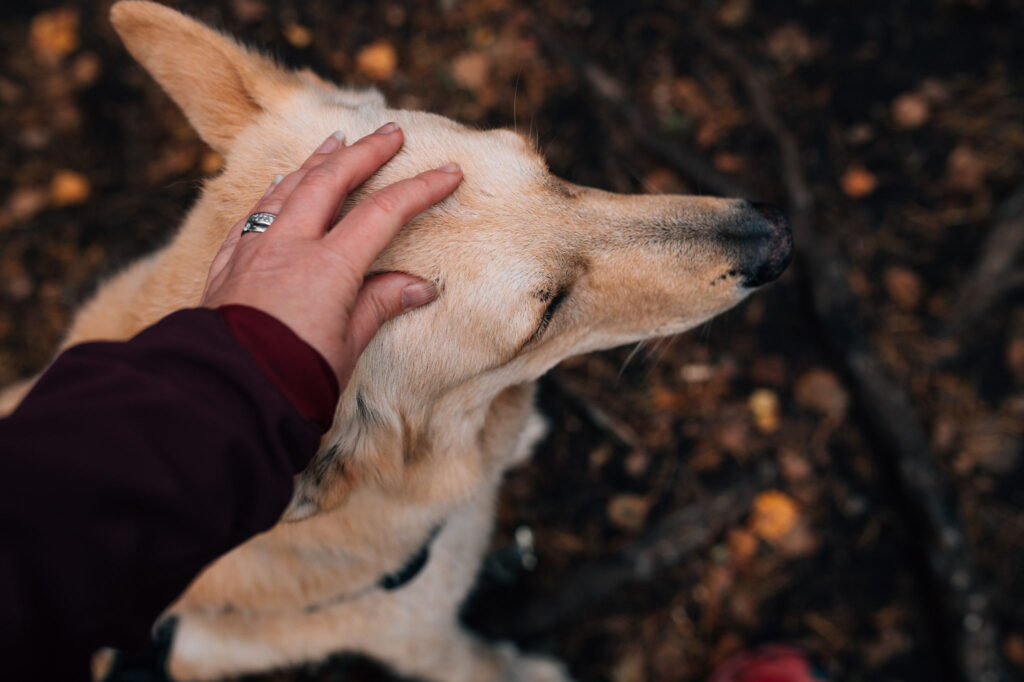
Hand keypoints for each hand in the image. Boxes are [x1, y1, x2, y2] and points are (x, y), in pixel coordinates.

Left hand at [201, 123, 461, 386]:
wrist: (227, 395)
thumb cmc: (294, 377)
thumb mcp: (349, 343)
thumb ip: (380, 304)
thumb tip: (420, 286)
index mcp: (328, 265)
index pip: (383, 213)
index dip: (420, 189)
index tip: (449, 172)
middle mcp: (289, 245)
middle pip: (330, 181)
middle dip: (365, 152)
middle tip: (391, 132)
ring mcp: (254, 250)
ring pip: (287, 189)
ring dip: (315, 162)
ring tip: (335, 142)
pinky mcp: (228, 265)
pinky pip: (253, 216)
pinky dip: (273, 194)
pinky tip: (278, 186)